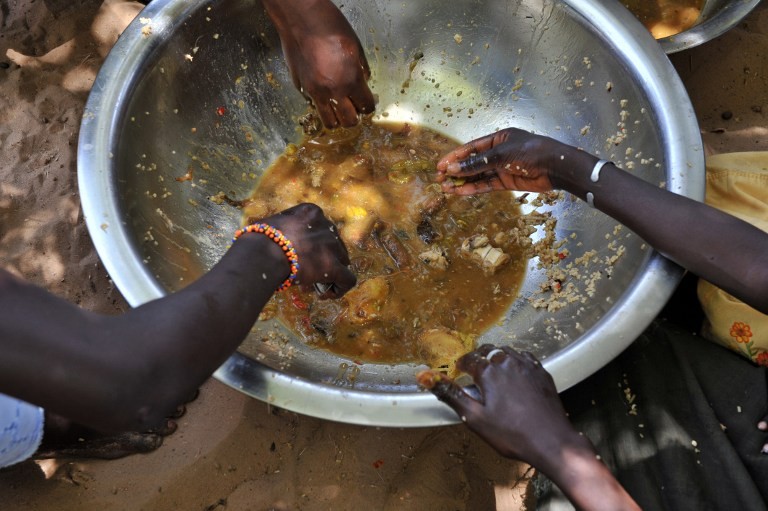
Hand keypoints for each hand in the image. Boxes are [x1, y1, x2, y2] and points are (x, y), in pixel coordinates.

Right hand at [262, 203, 355, 297]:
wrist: (262, 253)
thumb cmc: (260, 240)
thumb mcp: (274, 224)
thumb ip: (286, 228)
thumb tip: (280, 238)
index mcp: (311, 212)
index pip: (321, 229)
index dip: (314, 245)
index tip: (301, 256)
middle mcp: (326, 226)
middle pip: (334, 245)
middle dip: (323, 260)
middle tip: (308, 273)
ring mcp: (332, 246)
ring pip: (342, 261)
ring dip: (330, 274)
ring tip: (314, 285)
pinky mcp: (334, 266)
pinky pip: (348, 280)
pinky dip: (340, 288)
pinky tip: (326, 295)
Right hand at [264, 0, 374, 128]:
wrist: (301, 19)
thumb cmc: (330, 26)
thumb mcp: (356, 47)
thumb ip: (361, 70)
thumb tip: (363, 83)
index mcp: (351, 80)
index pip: (366, 107)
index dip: (368, 105)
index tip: (367, 101)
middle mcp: (333, 91)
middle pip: (348, 121)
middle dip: (354, 117)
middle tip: (354, 108)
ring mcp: (314, 92)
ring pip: (329, 121)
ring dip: (337, 118)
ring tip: (339, 108)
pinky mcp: (301, 88)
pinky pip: (313, 105)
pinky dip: (320, 104)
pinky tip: (323, 91)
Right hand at [420, 344, 576, 467]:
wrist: (551, 441)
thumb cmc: (512, 433)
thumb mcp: (475, 418)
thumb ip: (452, 395)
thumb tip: (429, 379)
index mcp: (489, 371)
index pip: (469, 359)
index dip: (461, 364)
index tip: (458, 370)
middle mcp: (508, 362)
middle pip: (488, 350)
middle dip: (478, 357)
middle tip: (473, 368)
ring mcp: (527, 365)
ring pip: (507, 351)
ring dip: (497, 357)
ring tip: (492, 370)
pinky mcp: (542, 372)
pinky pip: (525, 358)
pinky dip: (515, 361)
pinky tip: (514, 373)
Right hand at [436, 128, 572, 194]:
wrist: (555, 167)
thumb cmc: (531, 152)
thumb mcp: (501, 155)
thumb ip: (477, 163)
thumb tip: (454, 169)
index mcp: (498, 139)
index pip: (471, 148)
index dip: (455, 157)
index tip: (440, 166)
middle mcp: (499, 153)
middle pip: (472, 162)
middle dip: (456, 171)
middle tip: (439, 178)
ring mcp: (502, 168)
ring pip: (477, 176)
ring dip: (462, 182)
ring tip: (445, 188)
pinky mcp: (506, 182)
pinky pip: (486, 185)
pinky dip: (473, 188)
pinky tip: (459, 192)